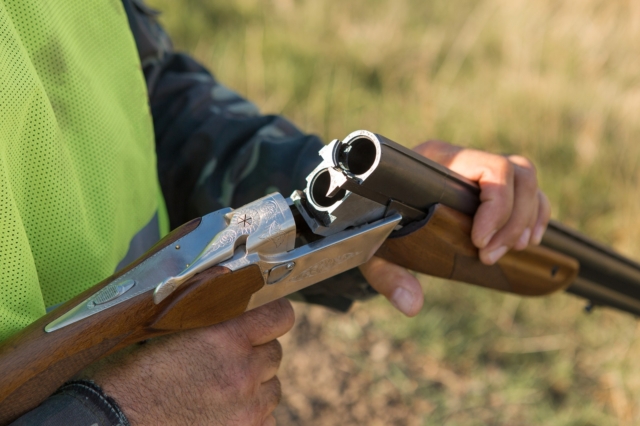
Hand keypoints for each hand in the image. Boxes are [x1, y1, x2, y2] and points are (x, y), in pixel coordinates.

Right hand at [80, 298, 294, 425]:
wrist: (108, 425)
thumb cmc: (124, 379)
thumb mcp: (159, 332)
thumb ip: (200, 310)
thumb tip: (223, 279)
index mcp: (224, 339)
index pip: (279, 316)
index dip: (273, 314)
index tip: (266, 317)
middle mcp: (242, 373)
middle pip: (274, 353)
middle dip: (256, 352)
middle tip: (230, 357)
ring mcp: (245, 410)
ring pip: (272, 388)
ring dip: (255, 385)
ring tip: (222, 388)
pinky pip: (265, 419)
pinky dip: (251, 414)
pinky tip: (222, 412)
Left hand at [359, 140, 550, 316]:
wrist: (366, 206)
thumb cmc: (370, 221)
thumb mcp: (373, 247)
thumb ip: (388, 274)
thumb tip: (411, 304)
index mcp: (435, 162)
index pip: (489, 168)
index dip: (497, 206)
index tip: (480, 244)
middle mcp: (460, 160)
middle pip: (516, 173)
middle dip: (513, 220)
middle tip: (491, 257)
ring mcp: (476, 171)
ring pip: (526, 179)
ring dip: (528, 218)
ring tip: (513, 250)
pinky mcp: (488, 187)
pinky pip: (528, 191)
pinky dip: (536, 214)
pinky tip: (528, 241)